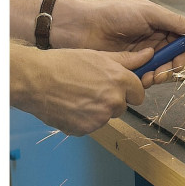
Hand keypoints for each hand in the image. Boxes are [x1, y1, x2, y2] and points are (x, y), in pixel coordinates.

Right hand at [11, 43, 160, 135]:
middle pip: (123, 106)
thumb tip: (149, 54)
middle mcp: (113, 101)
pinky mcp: (84, 130)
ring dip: (98, 110)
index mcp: (119, 81)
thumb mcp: (99, 56)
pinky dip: (84, 119)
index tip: (120, 86)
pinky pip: (91, 126)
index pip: (139, 93)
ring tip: (79, 95)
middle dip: (113, 99)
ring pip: (106, 116)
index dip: (130, 89)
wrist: (35, 81)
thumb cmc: (64, 64)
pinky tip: (71, 105)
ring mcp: (99, 118)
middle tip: (94, 88)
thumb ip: (127, 60)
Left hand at [50, 0, 184, 83]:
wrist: (82, 27)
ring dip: (159, 75)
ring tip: (151, 76)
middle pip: (172, 58)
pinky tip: (139, 78)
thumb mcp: (148, 12)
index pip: (180, 40)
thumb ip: (174, 21)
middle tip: (165, 71)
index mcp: (159, 25)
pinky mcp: (128, 67)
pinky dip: (144, 80)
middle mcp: (152, 41)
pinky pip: (143, 77)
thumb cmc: (114, 13)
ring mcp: (140, 55)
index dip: (184, 50)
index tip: (183, 57)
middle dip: (171, 66)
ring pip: (159, 69)